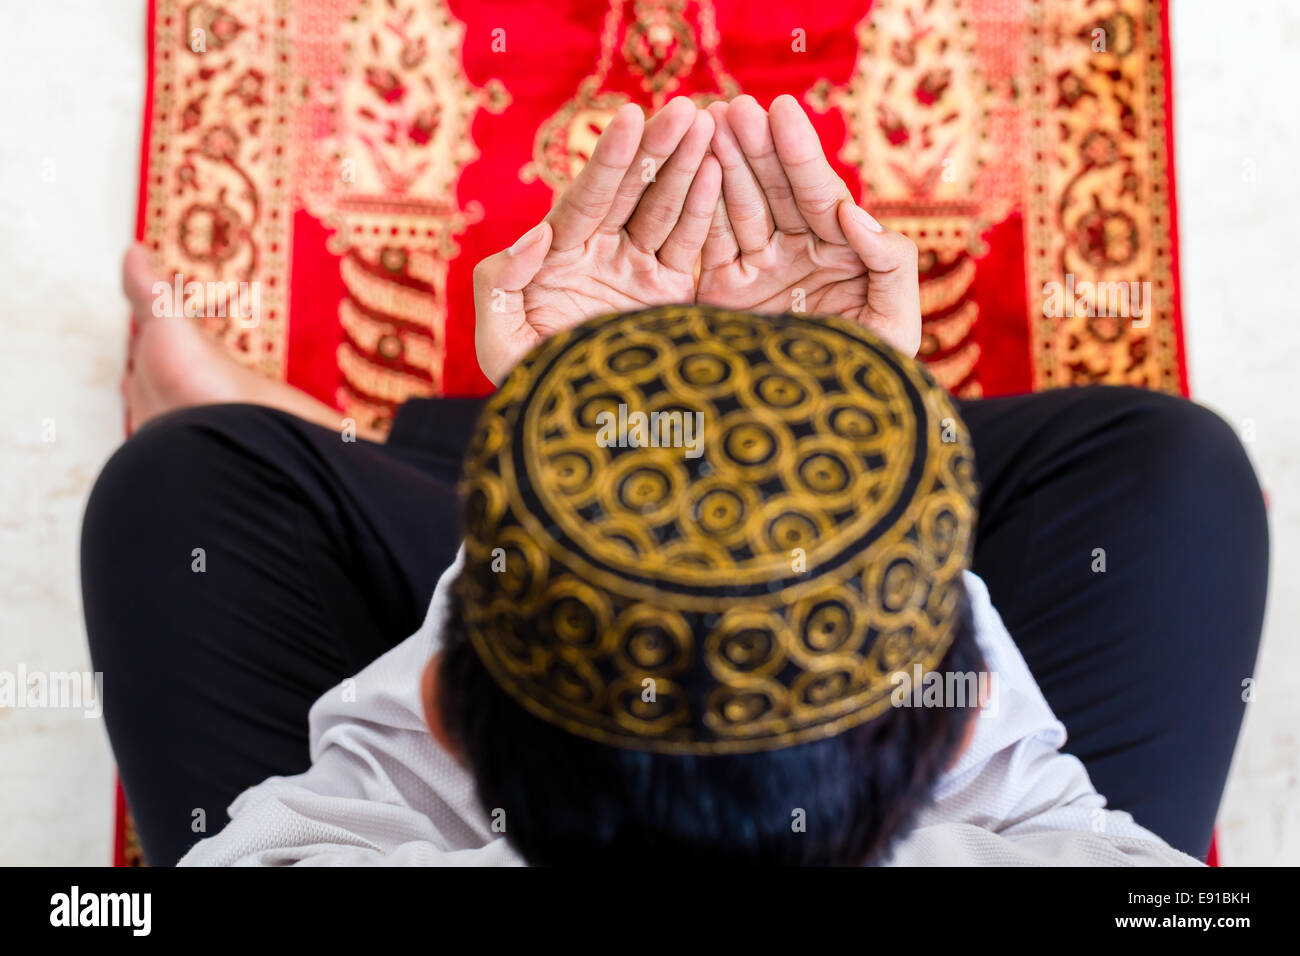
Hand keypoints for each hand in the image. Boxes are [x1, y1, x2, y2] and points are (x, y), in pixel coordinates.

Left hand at [473, 96, 720, 384]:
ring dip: (689, 166)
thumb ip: (500, 285)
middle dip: (658, 149)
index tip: (632, 120)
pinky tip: (720, 173)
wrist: (583, 434)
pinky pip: (691, 244)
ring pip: (667, 208)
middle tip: (687, 109)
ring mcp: (640, 269)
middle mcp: (601, 253)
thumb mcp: (501, 343)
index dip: (609, 160)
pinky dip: (706, 209)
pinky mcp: (673, 292)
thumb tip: (537, 236)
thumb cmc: (532, 388)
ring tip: (713, 125)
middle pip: (632, 190)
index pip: (587, 198)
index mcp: (559, 256)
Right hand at [697, 95, 921, 356]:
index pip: (818, 193)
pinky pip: (707, 244)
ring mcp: (756, 269)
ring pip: (737, 206)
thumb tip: (853, 212)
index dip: (800, 154)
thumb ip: (889, 265)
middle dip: (752, 147)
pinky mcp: (720, 292)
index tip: (781, 112)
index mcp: (841, 251)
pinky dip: (696, 210)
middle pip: (773, 189)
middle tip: (729, 109)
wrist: (820, 438)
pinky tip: (684, 173)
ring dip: (720, 164)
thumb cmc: (870, 380)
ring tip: (700, 124)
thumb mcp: (894, 326)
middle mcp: (797, 252)